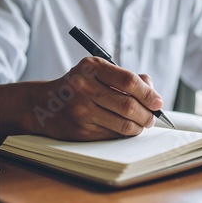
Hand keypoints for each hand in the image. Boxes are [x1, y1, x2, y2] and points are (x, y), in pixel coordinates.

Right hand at [27, 57, 162, 140]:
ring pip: (124, 124)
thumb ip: (128, 78)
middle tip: (152, 117)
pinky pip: (113, 135)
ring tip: (142, 123)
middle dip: (147, 114)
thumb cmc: (80, 86)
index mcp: (92, 67)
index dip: (148, 94)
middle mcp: (84, 87)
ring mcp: (81, 111)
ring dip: (139, 126)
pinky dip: (125, 133)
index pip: (129, 81)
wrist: (43, 104)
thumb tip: (154, 93)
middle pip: (129, 105)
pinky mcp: (81, 131)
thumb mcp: (99, 71)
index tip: (158, 102)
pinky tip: (125, 127)